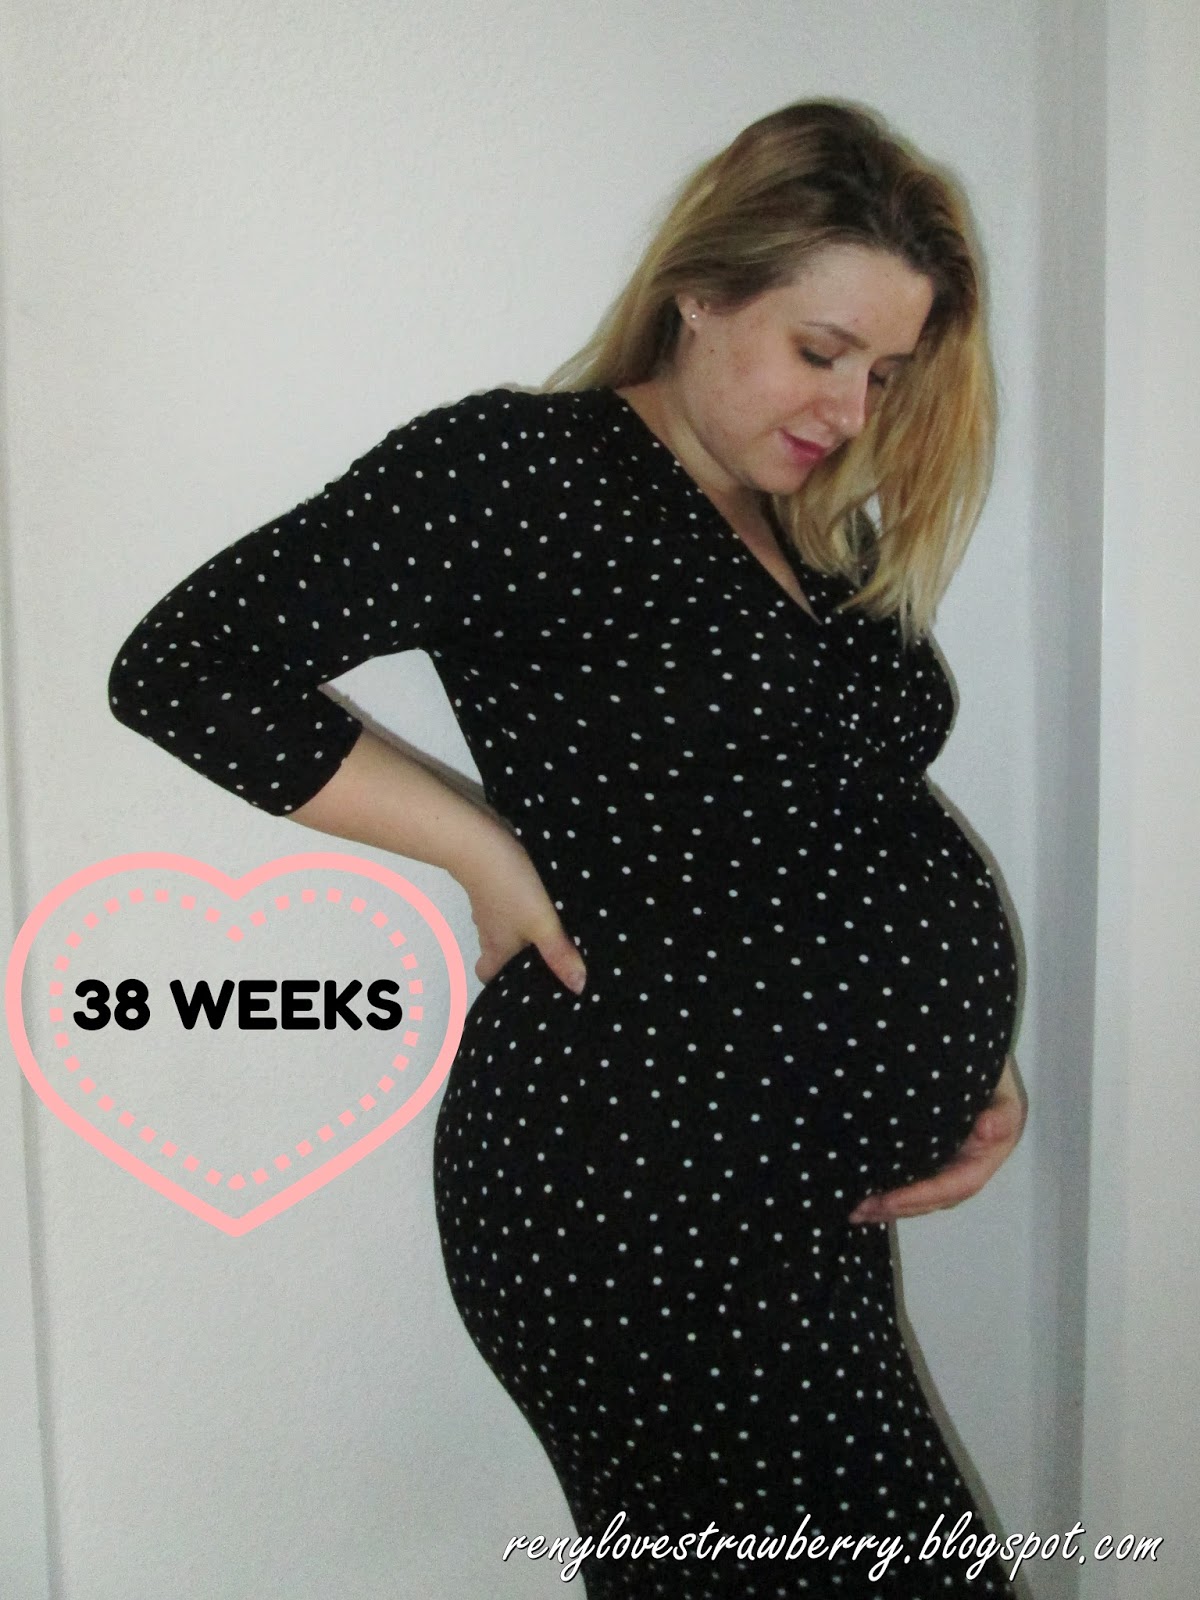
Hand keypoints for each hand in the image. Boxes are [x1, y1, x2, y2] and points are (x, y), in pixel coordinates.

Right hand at [458, 824, 586, 995]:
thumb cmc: (507, 887)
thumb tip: (578, 987)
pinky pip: (508, 902)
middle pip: (498, 951)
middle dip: (519, 956)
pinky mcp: (494, 883)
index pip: (488, 976)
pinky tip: (545, 898)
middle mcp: (489, 930)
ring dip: (523, 928)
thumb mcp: (541, 923)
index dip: (501, 984)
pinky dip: (521, 904)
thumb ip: (559, 953)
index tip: (523, 984)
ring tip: (555, 929)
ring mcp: (489, 905)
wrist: (479, 839)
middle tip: (548, 957)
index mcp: (496, 947)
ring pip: (504, 925)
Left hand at [848, 1056, 1025, 1224]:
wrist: (979, 1068)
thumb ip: (1002, 1114)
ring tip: (855, 1211)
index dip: (922, 1196)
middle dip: (898, 1207)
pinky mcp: (929, 1159)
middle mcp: (964, 1171)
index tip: (889, 1199)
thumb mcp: (1004, 1095)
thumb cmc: (991, 1082)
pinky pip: (911, 1180)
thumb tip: (986, 1130)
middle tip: (860, 1210)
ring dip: (889, 1206)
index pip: (954, 1186)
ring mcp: (946, 1167)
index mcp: (983, 1161)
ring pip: (920, 1196)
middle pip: (933, 1199)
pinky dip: (890, 1191)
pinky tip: (862, 1195)